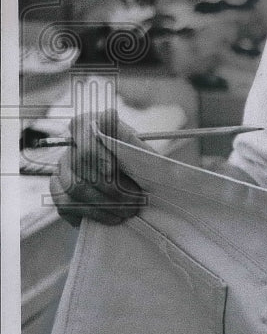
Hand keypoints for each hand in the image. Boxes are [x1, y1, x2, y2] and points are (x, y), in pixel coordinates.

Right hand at [49, 108, 146, 226]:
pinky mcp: (59, 193)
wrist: (135, 186)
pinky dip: (95, 214)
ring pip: (74, 188)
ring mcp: (61, 170)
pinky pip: (67, 206)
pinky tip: (114, 217)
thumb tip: (109, 115)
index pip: (82, 131)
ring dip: (105, 203)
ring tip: (129, 211)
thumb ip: (127, 136)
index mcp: (88, 126)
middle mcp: (70, 147)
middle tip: (136, 200)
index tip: (114, 170)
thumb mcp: (140, 149)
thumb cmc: (138, 162)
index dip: (97, 152)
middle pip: (80, 163)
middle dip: (112, 186)